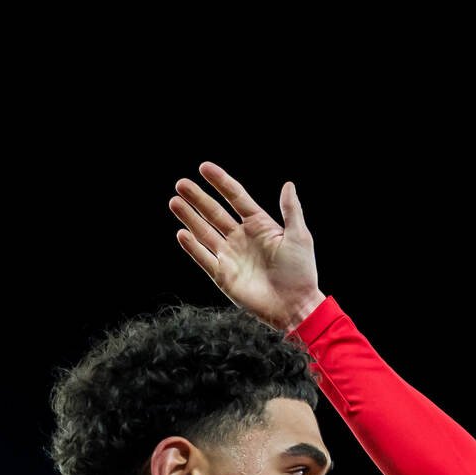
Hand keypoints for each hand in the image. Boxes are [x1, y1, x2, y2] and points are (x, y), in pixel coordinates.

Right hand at [170, 162, 326, 331]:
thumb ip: (291, 211)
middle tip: (181, 184)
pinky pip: (204, 258)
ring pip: (205, 232)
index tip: (204, 167)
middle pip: (215, 212)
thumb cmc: (302, 272)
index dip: (220, 182)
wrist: (295, 307)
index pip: (236, 197)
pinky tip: (182, 233)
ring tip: (174, 201)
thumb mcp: (299, 237)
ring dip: (189, 217)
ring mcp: (231, 256)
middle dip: (198, 198)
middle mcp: (242, 238)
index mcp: (260, 225)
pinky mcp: (223, 276)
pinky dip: (192, 247)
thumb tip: (288, 184)